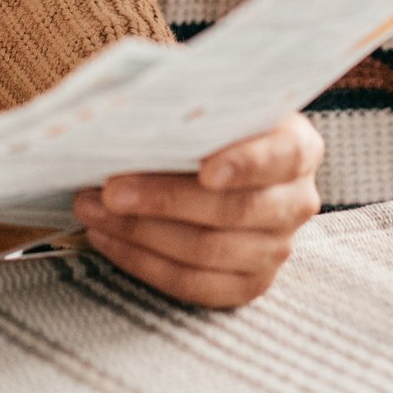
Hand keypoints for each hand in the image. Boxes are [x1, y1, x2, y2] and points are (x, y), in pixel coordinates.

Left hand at [73, 115, 323, 307]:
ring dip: (140, 232)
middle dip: (164, 200)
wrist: (221, 164)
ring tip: (93, 210)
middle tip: (110, 189)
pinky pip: (193, 285)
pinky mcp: (249, 284)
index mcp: (299, 148)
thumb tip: (129, 121)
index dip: (245, 164)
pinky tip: (107, 238)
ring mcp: (277, 249)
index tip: (205, 169)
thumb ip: (189, 111)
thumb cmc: (209, 129)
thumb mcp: (211, 108)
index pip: (281, 156)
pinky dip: (143, 262)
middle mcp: (297, 201)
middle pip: (233, 210)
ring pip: (207, 251)